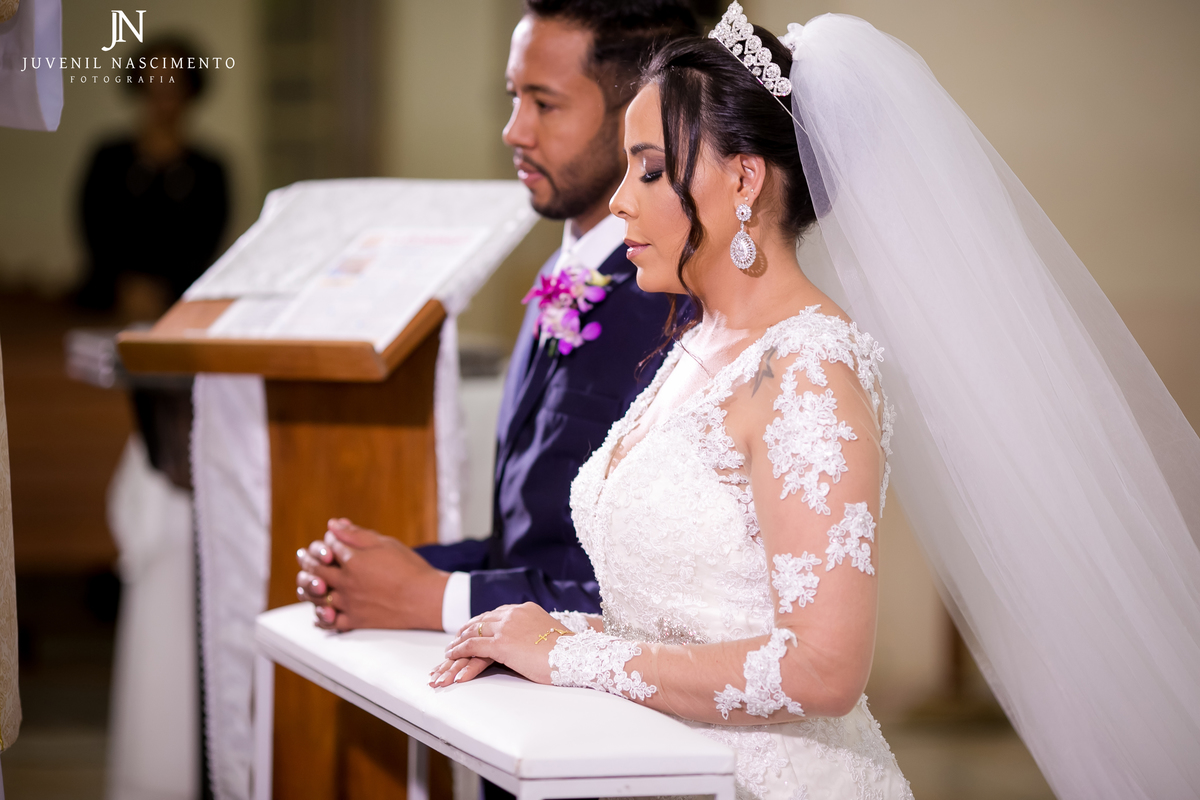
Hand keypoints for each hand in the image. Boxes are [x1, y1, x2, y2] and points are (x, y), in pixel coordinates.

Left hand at [294, 518, 449, 631]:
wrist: (426, 599)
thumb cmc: (410, 568)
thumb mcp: (385, 543)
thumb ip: (356, 534)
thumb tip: (333, 524)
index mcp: (353, 560)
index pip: (329, 545)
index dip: (328, 540)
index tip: (330, 539)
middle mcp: (346, 582)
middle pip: (316, 569)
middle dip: (308, 560)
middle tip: (302, 556)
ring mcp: (349, 603)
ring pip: (317, 596)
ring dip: (307, 587)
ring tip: (305, 582)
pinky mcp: (356, 620)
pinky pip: (330, 622)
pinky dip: (321, 617)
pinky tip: (318, 613)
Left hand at [430, 603, 566, 686]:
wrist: (574, 656)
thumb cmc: (568, 652)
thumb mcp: (550, 634)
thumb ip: (536, 632)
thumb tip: (534, 640)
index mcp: (525, 609)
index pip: (496, 613)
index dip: (481, 622)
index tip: (472, 629)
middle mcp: (513, 613)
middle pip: (481, 621)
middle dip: (466, 631)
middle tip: (454, 640)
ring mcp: (506, 628)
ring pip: (473, 631)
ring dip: (458, 642)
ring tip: (448, 651)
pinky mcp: (501, 644)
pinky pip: (472, 645)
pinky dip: (458, 650)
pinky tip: (450, 655)